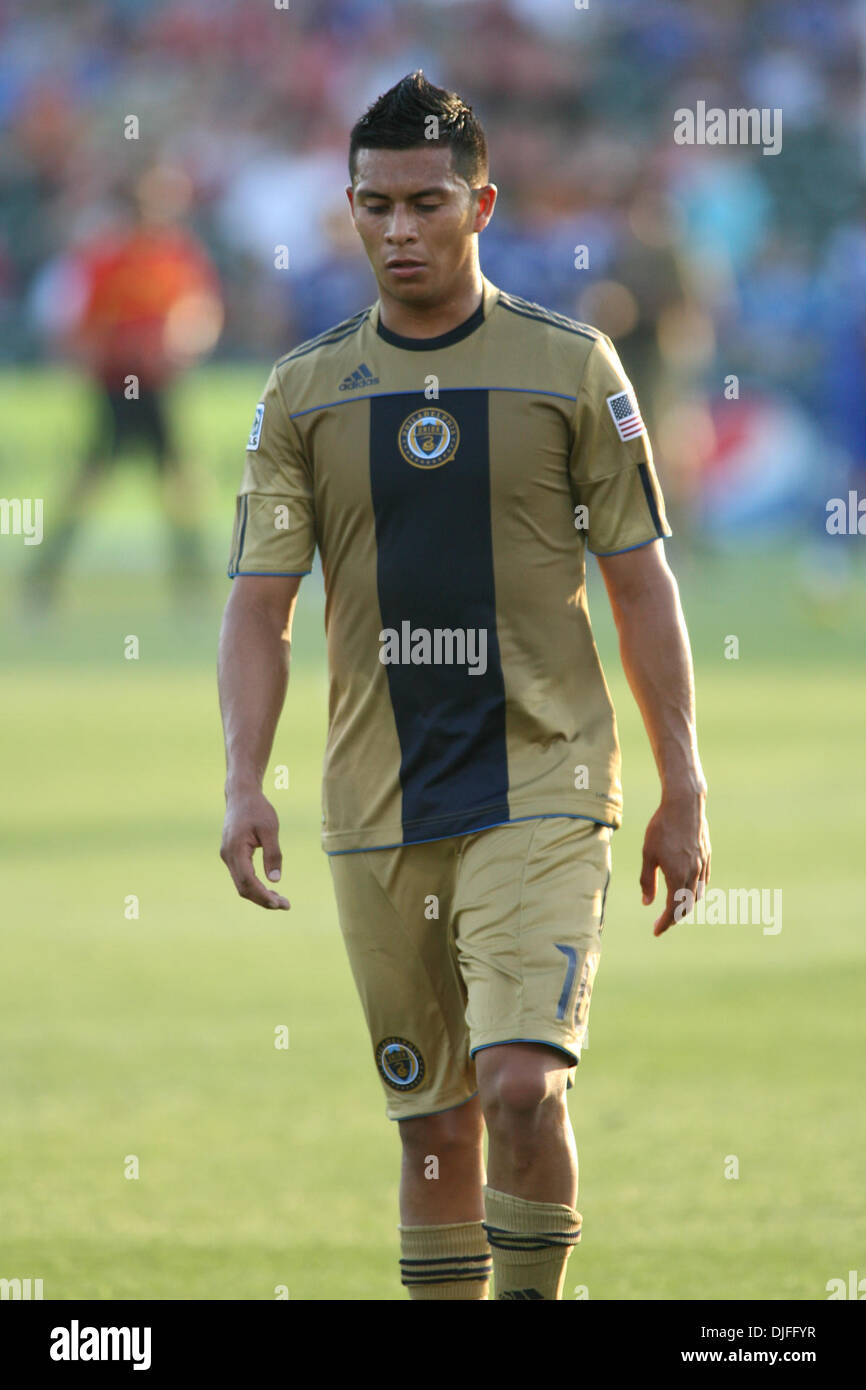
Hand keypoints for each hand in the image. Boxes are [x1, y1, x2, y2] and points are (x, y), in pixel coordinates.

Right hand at [220, 787, 289, 909]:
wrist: (241, 794)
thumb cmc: (257, 808)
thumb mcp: (270, 829)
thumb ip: (273, 854)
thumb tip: (276, 880)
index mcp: (236, 850)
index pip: (247, 881)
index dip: (263, 896)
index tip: (280, 904)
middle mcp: (227, 856)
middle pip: (243, 888)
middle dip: (263, 899)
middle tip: (285, 905)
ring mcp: (227, 856)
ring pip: (241, 884)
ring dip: (259, 894)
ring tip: (280, 900)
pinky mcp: (231, 855)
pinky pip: (241, 876)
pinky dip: (254, 885)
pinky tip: (269, 888)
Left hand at [640, 789, 709, 936]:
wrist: (684, 805)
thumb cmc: (661, 828)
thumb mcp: (648, 854)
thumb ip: (647, 881)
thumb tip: (647, 903)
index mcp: (678, 876)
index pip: (673, 909)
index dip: (665, 923)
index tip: (656, 931)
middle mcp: (693, 874)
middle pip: (687, 906)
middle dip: (675, 917)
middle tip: (662, 923)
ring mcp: (702, 865)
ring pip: (697, 894)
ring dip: (687, 905)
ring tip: (674, 908)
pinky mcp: (706, 856)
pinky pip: (703, 881)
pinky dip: (695, 891)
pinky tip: (688, 889)